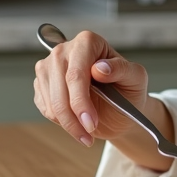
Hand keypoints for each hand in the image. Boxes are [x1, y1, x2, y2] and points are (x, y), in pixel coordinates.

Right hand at [33, 29, 152, 146]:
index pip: (76, 73)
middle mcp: (63, 50)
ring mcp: (48, 67)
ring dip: (68, 124)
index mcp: (87, 42)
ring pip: (51, 101)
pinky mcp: (41, 84)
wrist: (118, 106)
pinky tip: (76, 124)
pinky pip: (45, 108)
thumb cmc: (128, 88)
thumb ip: (121, 69)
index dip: (81, 100)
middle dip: (73, 117)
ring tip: (86, 134)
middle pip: (60, 89)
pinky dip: (61, 122)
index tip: (91, 121)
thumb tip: (100, 68)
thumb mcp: (136, 78)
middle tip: (89, 135)